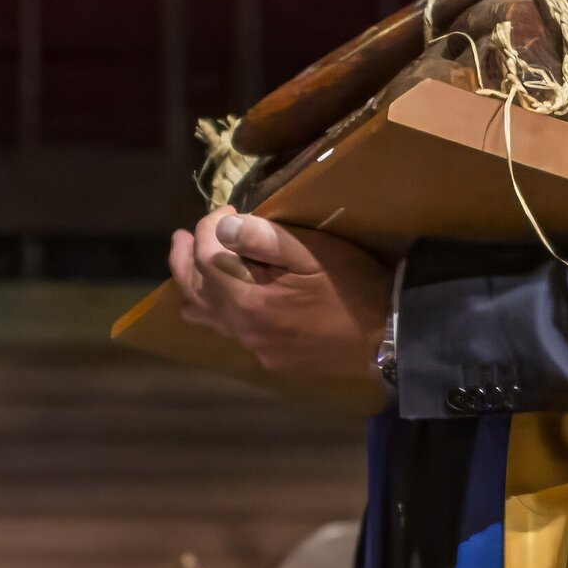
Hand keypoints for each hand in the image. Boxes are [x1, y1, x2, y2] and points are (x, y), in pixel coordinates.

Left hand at [167, 209, 390, 406]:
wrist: (387, 336)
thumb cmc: (353, 287)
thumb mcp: (313, 252)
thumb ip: (264, 238)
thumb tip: (224, 226)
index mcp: (250, 300)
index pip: (205, 259)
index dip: (207, 228)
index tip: (228, 209)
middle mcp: (244, 329)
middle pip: (195, 291)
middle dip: (183, 259)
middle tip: (180, 236)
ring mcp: (256, 348)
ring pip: (208, 317)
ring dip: (194, 287)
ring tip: (188, 267)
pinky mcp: (270, 359)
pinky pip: (230, 332)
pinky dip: (216, 310)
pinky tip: (220, 303)